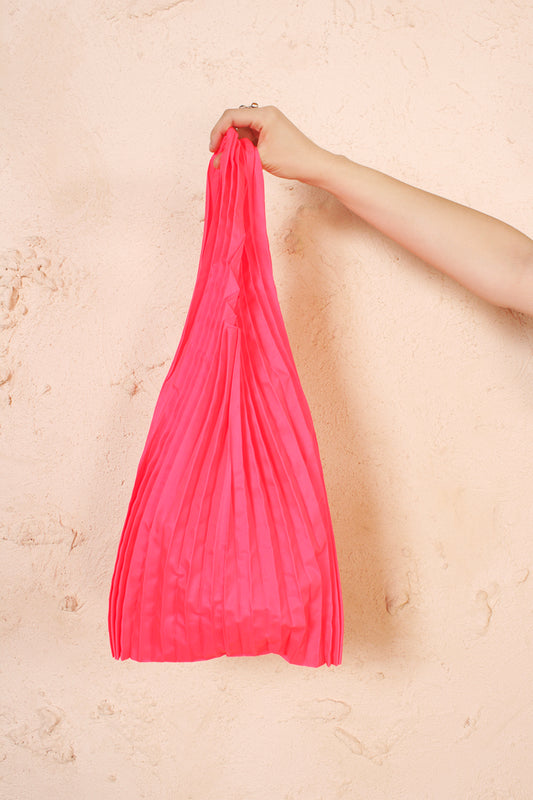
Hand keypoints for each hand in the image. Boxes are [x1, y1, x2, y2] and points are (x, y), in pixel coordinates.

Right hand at [208, 105, 333, 184]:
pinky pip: (249, 135)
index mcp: (264, 115)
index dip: (218, 131)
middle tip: (218, 155)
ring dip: (232, 143)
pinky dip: (242, 145)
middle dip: (224, 137)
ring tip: (227, 159)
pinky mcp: (269, 131)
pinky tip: (238, 157)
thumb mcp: (261, 158)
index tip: (213, 149)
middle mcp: (265, 114)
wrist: (313, 165)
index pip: (231, 116)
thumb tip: (217, 160)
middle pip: (235, 120)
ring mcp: (268, 122)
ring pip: (241, 129)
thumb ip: (237, 156)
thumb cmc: (294, 159)